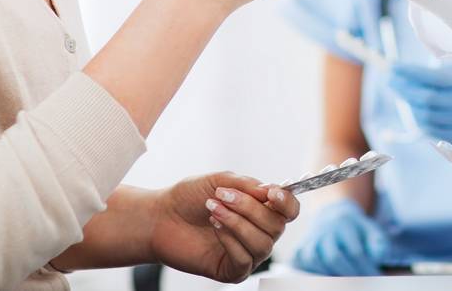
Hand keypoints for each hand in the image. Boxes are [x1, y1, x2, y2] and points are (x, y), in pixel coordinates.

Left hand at [150, 173, 300, 282]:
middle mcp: (259, 233)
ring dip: (237, 222)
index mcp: (261, 209)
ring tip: (213, 210)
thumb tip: (272, 192)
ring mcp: (247, 253)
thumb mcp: (221, 181)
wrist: (161, 216)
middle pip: (277, 225)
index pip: (289, 210)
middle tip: (222, 196)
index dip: (286, 202)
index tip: (271, 193)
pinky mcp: (233, 271)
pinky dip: (230, 239)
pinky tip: (214, 226)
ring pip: (262, 243)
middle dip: (250, 208)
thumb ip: (249, 186)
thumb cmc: (190, 197)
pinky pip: (244, 258)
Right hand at [289, 198, 390, 275]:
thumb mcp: (372, 230)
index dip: (366, 268)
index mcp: (344, 222)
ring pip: (314, 260)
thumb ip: (379, 243)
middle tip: (361, 282)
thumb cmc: (357, 229)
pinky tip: (326, 273)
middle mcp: (324, 228)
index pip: (355, 251)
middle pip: (333, 257)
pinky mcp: (300, 247)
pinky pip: (301, 262)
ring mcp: (310, 238)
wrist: (333, 216)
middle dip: (350, 274)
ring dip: (330, 273)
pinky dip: (311, 271)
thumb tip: (379, 257)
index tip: (375, 276)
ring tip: (344, 277)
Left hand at [387, 63, 451, 152]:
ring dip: (408, 104)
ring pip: (426, 116)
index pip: (432, 77)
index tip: (392, 65)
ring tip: (401, 92)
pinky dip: (418, 119)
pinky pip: (432, 130)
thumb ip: (436, 72)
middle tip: (390, 79)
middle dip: (404, 88)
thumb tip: (402, 73)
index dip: (409, 72)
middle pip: (426, 99)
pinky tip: (413, 108)